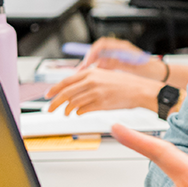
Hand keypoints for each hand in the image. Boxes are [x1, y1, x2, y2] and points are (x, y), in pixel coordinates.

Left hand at [44, 68, 162, 114]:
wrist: (139, 90)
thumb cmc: (124, 84)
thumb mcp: (104, 75)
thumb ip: (88, 80)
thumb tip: (73, 88)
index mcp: (91, 72)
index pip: (66, 81)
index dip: (54, 89)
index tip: (48, 95)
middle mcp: (91, 81)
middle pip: (66, 93)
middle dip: (55, 103)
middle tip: (50, 109)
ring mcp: (96, 93)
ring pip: (73, 103)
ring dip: (67, 110)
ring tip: (66, 113)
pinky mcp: (101, 104)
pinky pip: (83, 110)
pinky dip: (78, 113)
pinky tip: (78, 113)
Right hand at [79, 37, 162, 79]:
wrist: (158, 74)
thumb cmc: (150, 70)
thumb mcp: (133, 68)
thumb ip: (117, 64)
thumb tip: (102, 63)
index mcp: (123, 47)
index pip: (102, 45)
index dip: (92, 53)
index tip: (88, 63)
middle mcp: (119, 49)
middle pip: (97, 51)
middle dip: (88, 59)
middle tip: (81, 70)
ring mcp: (117, 56)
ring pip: (98, 58)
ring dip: (90, 66)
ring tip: (83, 75)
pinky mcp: (117, 63)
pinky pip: (102, 64)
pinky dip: (96, 70)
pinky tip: (93, 78)